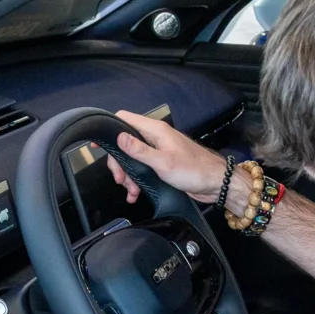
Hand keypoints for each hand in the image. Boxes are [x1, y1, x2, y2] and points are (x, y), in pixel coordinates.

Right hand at [109, 109, 234, 216]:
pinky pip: (142, 169)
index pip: (125, 119)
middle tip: (120, 178)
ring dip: (128, 175)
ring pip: (132, 159)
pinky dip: (137, 181)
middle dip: (119, 163)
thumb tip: (120, 137)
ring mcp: (158, 151)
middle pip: (125, 143)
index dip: (109, 130)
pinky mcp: (162, 164)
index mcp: (155, 131)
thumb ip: (139, 150)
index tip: (99, 145)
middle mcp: (155, 138)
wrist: (215, 184)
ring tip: (131, 190)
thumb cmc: (194, 171)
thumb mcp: (163, 162)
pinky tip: (136, 193)